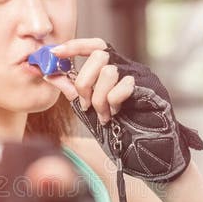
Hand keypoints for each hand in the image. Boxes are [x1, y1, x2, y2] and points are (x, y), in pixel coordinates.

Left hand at [44, 38, 202, 184]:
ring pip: (108, 71)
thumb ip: (74, 91)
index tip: (55, 53)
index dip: (75, 46)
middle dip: (85, 81)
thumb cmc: (121, 132)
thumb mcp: (91, 110)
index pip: (96, 46)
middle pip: (100, 54)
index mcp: (116, 69)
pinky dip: (113, 103)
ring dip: (99, 98)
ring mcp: (141, 77)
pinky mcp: (150, 89)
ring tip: (104, 116)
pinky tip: (117, 115)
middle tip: (85, 105)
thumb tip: (51, 75)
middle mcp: (129, 68)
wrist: (147, 155)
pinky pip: (122, 87)